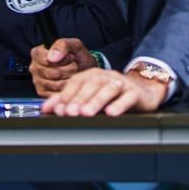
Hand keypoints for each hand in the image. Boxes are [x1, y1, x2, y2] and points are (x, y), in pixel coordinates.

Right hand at [29, 36, 95, 95]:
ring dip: (68, 80)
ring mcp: (37, 81)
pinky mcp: (42, 92)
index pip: (47, 60)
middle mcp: (35, 67)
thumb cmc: (78, 58)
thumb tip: (52, 57)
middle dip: (68, 70)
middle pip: (52, 73)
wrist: (85, 71)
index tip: (70, 57)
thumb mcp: (75, 45)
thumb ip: (63, 45)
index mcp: (38, 53)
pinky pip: (55, 94)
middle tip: (74, 66)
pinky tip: (68, 82)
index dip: (62, 60)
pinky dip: (66, 89)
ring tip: (72, 74)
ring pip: (55, 84)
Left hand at [42, 67, 167, 116]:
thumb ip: (66, 100)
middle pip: (91, 85)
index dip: (66, 95)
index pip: (76, 83)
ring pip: (109, 89)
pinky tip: (111, 113)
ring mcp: (122, 83)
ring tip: (87, 113)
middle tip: (71, 112)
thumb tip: (45, 108)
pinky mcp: (136, 93)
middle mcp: (106, 76)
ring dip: (96, 101)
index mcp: (92, 76)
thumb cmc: (112, 95)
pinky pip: (128, 97)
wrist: (142, 92)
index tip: (59, 109)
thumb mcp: (88, 95)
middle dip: (79, 99)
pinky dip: (119, 105)